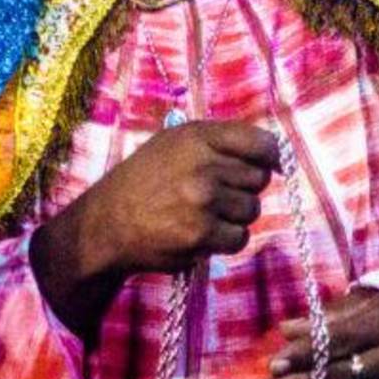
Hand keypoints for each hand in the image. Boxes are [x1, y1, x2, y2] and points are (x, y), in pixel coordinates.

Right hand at [84, 119, 279, 272]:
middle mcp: (204, 166)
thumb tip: (268, 156)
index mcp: (199, 137)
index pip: (261, 143)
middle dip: (245, 190)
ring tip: (208, 217)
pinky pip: (238, 238)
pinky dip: (226, 241)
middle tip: (220, 197)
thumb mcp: (172, 144)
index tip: (267, 167)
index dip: (270, 158)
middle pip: (259, 180)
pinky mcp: (201, 234)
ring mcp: (204, 202)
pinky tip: (204, 236)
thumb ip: (216, 143)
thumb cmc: (141, 182)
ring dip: (235, 217)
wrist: (108, 224)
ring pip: (251, 211)